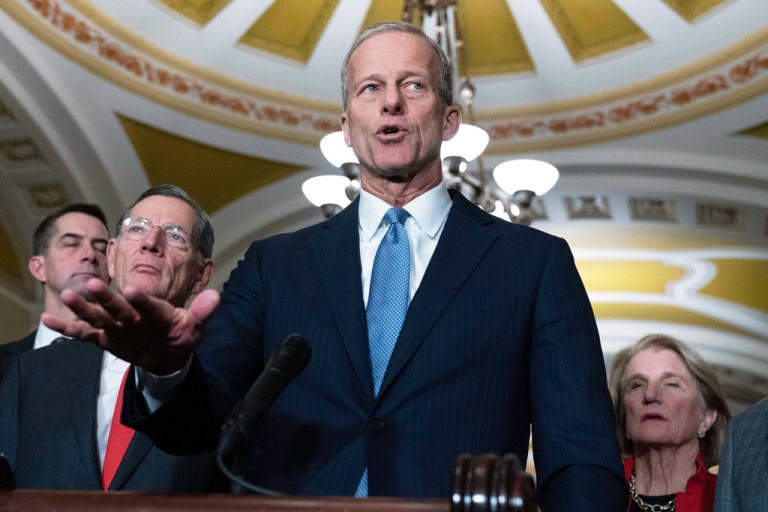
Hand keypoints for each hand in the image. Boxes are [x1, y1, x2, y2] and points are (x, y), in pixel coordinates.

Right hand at [42, 278, 219, 374]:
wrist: (167, 351)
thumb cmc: (180, 333)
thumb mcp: (194, 326)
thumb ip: (202, 312)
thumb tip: (217, 296)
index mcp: (153, 309)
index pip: (147, 302)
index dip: (141, 297)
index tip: (132, 290)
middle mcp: (132, 314)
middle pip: (116, 305)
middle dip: (104, 296)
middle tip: (90, 283)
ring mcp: (117, 326)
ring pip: (97, 316)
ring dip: (83, 307)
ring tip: (66, 294)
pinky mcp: (106, 339)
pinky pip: (85, 334)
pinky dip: (68, 328)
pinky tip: (48, 319)